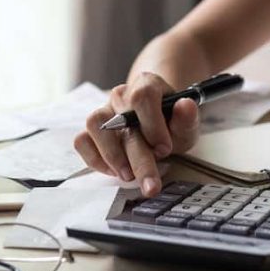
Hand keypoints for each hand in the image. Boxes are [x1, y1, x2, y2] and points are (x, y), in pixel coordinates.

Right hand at [74, 72, 199, 196]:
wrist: (157, 126)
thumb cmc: (170, 124)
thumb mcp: (186, 124)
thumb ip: (187, 118)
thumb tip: (185, 106)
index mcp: (147, 85)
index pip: (143, 96)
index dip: (153, 124)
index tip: (165, 149)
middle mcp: (122, 95)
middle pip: (122, 120)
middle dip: (138, 159)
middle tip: (151, 185)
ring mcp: (104, 111)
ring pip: (95, 125)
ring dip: (112, 155)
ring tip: (128, 176)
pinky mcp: (91, 130)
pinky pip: (82, 141)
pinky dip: (95, 159)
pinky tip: (114, 171)